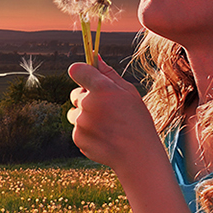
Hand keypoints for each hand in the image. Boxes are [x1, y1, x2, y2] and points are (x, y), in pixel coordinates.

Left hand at [66, 58, 159, 172]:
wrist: (138, 155)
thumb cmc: (137, 121)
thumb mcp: (129, 93)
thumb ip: (109, 74)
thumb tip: (95, 57)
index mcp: (102, 89)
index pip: (76, 70)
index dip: (80, 73)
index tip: (85, 78)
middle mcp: (88, 103)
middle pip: (75, 94)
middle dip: (86, 99)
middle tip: (106, 109)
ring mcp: (81, 122)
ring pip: (75, 113)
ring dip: (85, 117)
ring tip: (106, 125)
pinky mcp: (77, 137)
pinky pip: (77, 129)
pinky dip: (86, 133)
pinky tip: (103, 137)